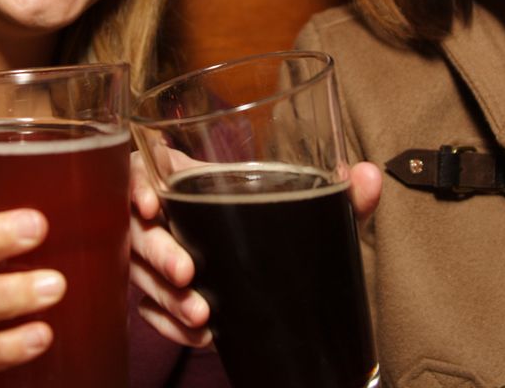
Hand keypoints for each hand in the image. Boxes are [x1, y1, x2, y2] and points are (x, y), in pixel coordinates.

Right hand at [127, 153, 381, 348]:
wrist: (282, 277)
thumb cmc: (278, 221)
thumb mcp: (310, 207)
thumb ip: (341, 194)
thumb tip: (369, 175)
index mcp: (187, 179)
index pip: (141, 171)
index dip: (135, 184)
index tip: (149, 204)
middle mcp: (167, 217)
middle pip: (137, 231)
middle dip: (157, 253)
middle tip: (187, 273)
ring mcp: (159, 259)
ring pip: (141, 277)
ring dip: (166, 297)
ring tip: (201, 314)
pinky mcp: (162, 297)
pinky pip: (152, 312)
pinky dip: (172, 326)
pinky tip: (200, 334)